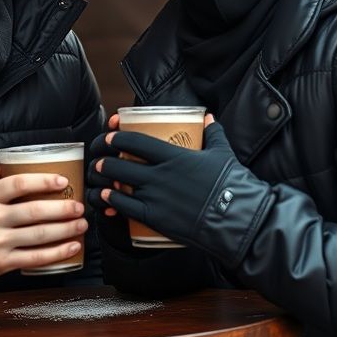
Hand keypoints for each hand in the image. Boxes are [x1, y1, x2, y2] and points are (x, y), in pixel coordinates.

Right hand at [0, 163, 87, 279]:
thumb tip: (13, 159)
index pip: (18, 184)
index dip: (44, 181)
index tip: (63, 181)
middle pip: (34, 211)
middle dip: (63, 208)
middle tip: (79, 206)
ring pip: (39, 235)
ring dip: (66, 229)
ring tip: (81, 224)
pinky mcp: (2, 262)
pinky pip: (35, 258)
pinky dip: (57, 253)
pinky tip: (72, 247)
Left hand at [93, 116, 233, 248]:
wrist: (236, 218)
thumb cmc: (231, 184)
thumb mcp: (222, 153)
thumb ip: (213, 134)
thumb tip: (209, 118)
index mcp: (174, 156)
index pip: (137, 142)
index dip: (119, 138)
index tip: (110, 137)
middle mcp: (160, 175)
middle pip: (122, 164)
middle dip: (106, 160)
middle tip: (101, 157)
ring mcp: (156, 197)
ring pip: (119, 185)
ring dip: (106, 179)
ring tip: (100, 175)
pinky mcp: (156, 218)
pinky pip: (126, 208)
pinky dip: (113, 201)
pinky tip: (107, 197)